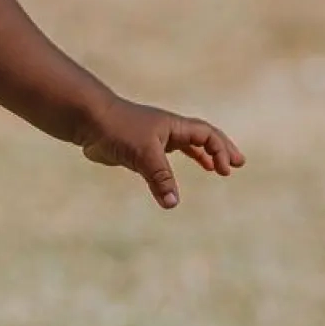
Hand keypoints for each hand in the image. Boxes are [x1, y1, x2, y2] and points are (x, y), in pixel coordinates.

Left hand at [76, 96, 244, 208]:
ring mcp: (153, 140)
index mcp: (173, 125)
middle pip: (201, 137)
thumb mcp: (143, 154)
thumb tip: (174, 203)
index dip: (219, 150)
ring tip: (217, 170)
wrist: (87, 122)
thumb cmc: (117, 129)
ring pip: (184, 147)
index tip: (225, 170)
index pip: (206, 134)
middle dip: (220, 150)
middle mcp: (166, 130)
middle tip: (237, 164)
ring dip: (202, 157)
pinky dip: (174, 171)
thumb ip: (160, 178)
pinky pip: (164, 161)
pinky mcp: (139, 151)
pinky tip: (173, 184)